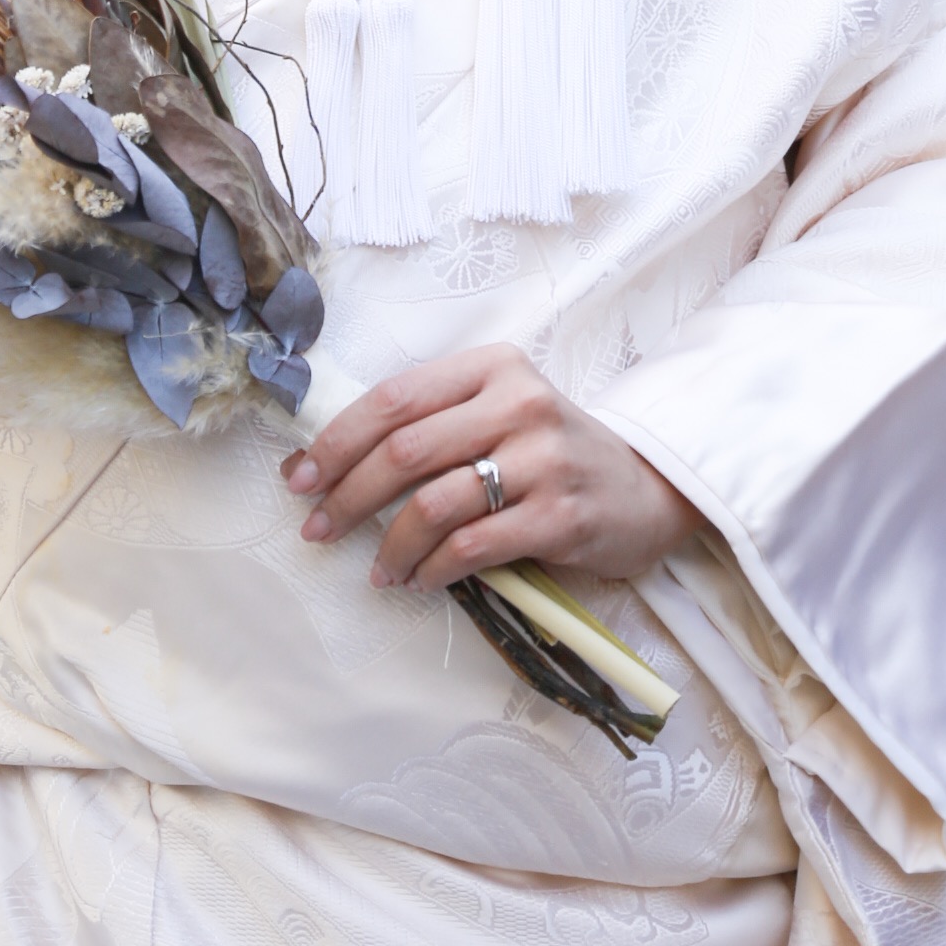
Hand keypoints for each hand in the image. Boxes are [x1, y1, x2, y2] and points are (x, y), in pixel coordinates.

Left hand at [282, 342, 700, 594]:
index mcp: (491, 366)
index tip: (298, 477)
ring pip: (434, 504)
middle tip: (317, 528)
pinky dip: (433, 569)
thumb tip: (331, 462)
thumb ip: (433, 424)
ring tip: (376, 571)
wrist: (647, 487)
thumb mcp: (499, 412)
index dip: (336, 440)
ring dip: (389, 546)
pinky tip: (420, 580)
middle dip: (347, 495)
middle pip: (404, 450)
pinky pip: (473, 547)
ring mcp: (542, 459)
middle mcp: (517, 402)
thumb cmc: (551, 450)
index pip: (393, 398)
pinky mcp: (560, 516)